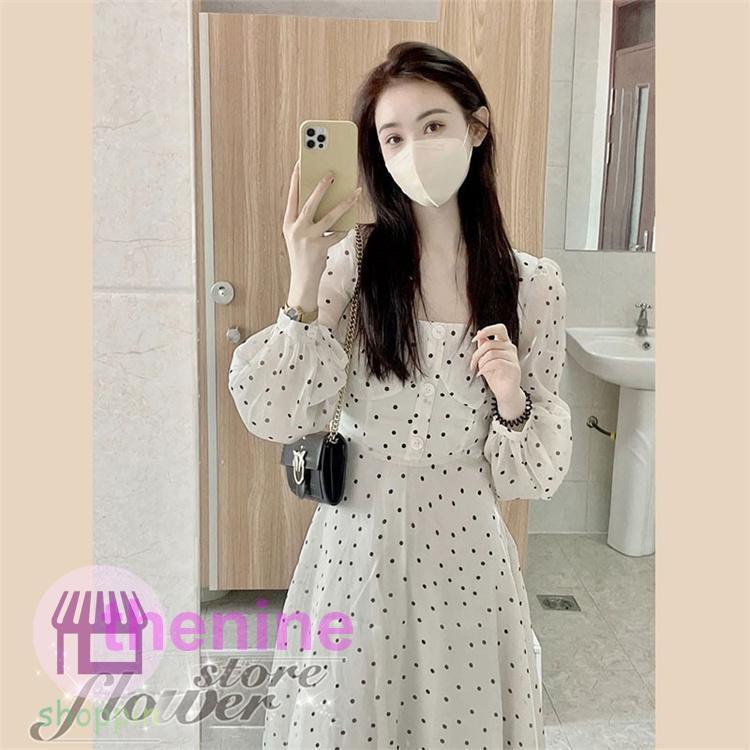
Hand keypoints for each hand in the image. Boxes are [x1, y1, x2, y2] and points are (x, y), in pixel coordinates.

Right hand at [282, 159, 362, 278]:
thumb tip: (322, 200)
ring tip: (354, 194)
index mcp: (288, 223)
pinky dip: (343, 230)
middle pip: (310, 203)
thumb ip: (305, 219)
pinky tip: (349, 225)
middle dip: (321, 187)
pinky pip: (336, 234)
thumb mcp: (297, 235)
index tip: (300, 164)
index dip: (296, 179)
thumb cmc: (302, 255)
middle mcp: (296, 229)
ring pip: (328, 217)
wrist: (302, 279)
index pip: (292, 196)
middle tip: (331, 174)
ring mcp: (307, 238)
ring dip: (343, 204)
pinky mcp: (319, 247)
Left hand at [469, 323, 523, 413]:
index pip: (500, 328)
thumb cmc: (496, 377)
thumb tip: (479, 334)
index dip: (487, 330)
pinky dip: (485, 368)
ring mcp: (513, 357)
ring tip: (478, 370)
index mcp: (504, 344)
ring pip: (491, 353)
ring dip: (480, 362)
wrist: (505, 393)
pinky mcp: (514, 367)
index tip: (475, 339)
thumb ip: (484, 347)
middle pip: (490, 343)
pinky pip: (496, 363)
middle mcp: (510, 348)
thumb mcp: (486, 360)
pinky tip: (481, 373)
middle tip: (473, 363)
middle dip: (477, 353)